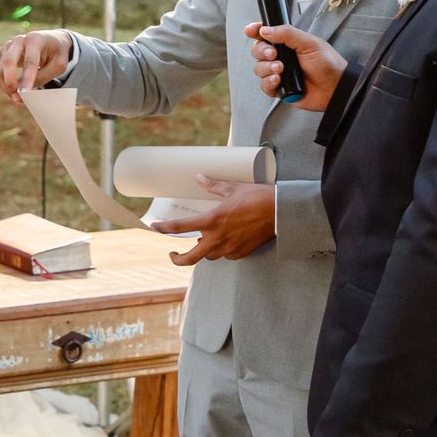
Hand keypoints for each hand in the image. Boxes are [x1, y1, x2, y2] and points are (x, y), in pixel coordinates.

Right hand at [0, 29, 73, 98]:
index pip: (30, 61)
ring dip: (6, 87)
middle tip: (17, 98)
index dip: (27, 79)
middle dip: (10, 83)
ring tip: (17, 98)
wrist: (51, 41)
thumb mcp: (58, 66)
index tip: (25, 94)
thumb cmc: (56, 54)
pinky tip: (13, 91)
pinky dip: (3, 84)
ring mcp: (8, 46)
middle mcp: (19, 40)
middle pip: (8, 62)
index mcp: (36, 39)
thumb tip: (22, 91)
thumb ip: (41, 77)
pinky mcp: (2, 53)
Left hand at [154, 176, 276, 263]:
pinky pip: (225, 255)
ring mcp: (229, 248)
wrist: (280, 212)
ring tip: (204, 240)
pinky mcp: (241, 253)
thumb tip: (199, 178)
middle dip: (177, 258)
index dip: (164, 228)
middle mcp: (218, 238)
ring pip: (209, 256)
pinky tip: (225, 241)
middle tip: (173, 253)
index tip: (155, 227)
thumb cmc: (257, 198)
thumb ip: (213, 186)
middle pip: (190, 257)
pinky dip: (221, 250)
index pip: (180, 228)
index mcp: (212, 221)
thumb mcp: (232, 189)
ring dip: (203, 250)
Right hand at [247, 22, 346, 111]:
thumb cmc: (328, 64)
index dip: (256, 31)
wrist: (335, 88)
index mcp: (288, 43)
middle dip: (261, 51)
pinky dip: (268, 82)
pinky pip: (264, 85)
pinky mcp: (279, 89)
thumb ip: (287, 34)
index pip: (266, 34)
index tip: (251, 30)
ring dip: (266, 68)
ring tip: (280, 69)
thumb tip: (265, 30)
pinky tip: (278, 80)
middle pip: (257, 50)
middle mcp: (281, 57)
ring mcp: (279, 73)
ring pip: (258, 68)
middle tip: (273, 54)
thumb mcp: (309, 43)